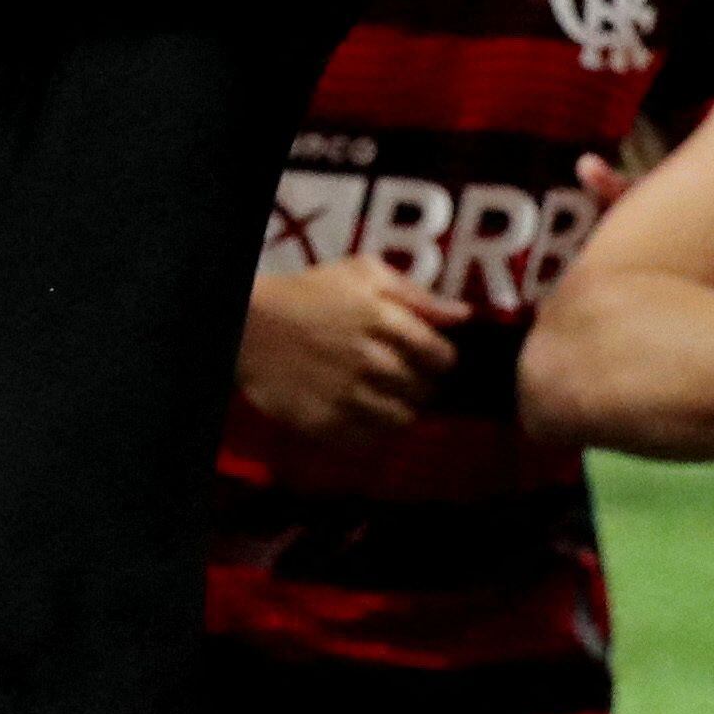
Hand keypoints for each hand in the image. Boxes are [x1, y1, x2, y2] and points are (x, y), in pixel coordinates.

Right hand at [241, 258, 465, 437]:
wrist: (251, 325)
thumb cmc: (310, 293)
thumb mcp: (363, 273)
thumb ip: (416, 293)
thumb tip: (462, 316)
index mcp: (384, 319)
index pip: (442, 357)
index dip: (441, 359)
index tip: (429, 357)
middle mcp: (371, 361)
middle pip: (425, 390)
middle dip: (422, 384)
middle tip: (405, 376)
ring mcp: (348, 396)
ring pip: (402, 419)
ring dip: (402, 409)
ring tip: (387, 395)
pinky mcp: (327, 423)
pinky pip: (370, 440)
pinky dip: (375, 430)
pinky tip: (363, 411)